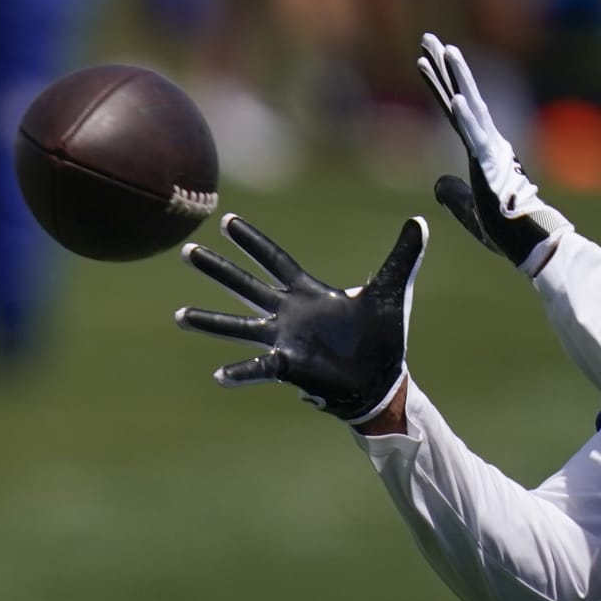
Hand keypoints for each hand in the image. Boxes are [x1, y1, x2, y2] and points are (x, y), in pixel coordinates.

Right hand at [175, 213, 426, 423]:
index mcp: (308, 292)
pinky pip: (260, 367)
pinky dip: (240, 371)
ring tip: (180, 315)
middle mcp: (288, 313)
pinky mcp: (290, 366)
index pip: (274, 259)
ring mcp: (284, 340)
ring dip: (211, 321)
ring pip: (240, 325)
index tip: (227, 220)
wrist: (382, 380)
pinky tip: (219, 375)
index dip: (252, 241)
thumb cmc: (382, 337)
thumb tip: (420, 220)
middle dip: (217, 269)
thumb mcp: (391, 290)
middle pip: (245, 284)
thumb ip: (403, 255)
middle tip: (186, 251)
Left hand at [417, 33, 570, 274]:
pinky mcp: (491, 165)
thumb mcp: (469, 210)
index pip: (454, 111)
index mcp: (484, 151)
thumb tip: (437, 183)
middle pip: (460, 97)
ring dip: (456, 77)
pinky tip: (453, 97)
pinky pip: (476, 137)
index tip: (423, 60)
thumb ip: (453, 194)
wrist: (529, 243)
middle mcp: (489, 143)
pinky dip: (465, 118)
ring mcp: (490, 151)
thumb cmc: (505, 229)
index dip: (438, 84)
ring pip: (470, 106)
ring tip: (443, 49)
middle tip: (428, 38)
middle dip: (443, 67)